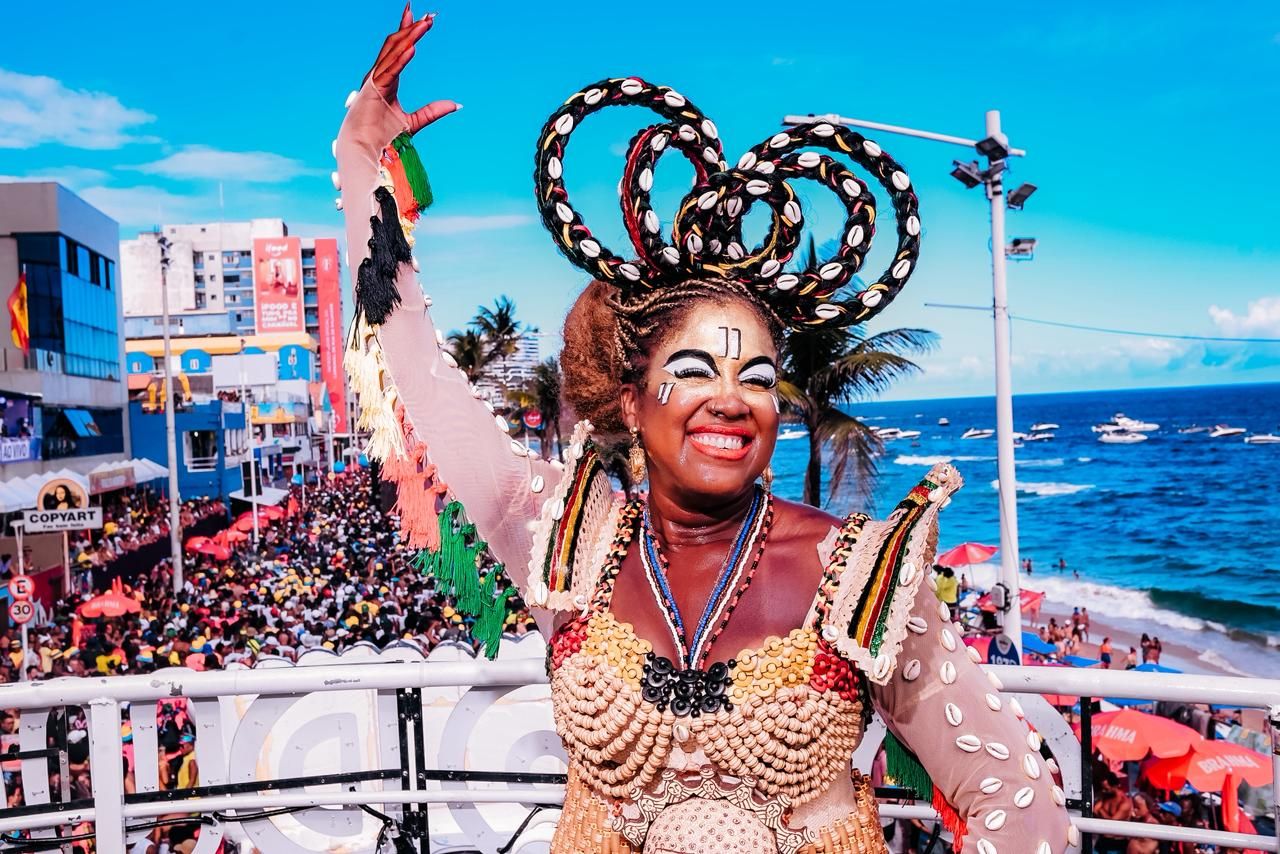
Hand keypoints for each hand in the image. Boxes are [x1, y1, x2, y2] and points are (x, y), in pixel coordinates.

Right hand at [367, 3, 459, 133]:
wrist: (367, 152)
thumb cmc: (383, 138)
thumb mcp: (415, 121)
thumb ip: (433, 111)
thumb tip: (456, 105)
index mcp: (386, 79)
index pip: (399, 49)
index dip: (409, 31)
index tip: (422, 17)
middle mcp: (378, 76)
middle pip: (396, 45)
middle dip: (410, 28)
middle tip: (428, 15)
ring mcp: (373, 81)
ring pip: (393, 53)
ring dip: (410, 38)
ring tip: (425, 24)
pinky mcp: (372, 91)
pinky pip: (389, 71)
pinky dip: (401, 60)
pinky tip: (413, 47)